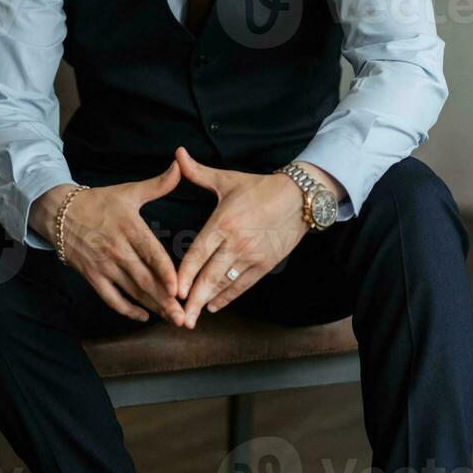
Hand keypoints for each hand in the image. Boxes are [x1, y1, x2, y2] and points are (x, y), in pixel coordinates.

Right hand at [33, 161, 187, 325]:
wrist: (60, 212)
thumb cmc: (99, 202)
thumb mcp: (129, 191)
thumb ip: (158, 184)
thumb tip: (180, 165)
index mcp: (130, 228)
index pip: (150, 253)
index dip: (164, 272)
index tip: (178, 288)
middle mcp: (117, 250)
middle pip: (144, 279)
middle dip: (164, 300)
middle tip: (182, 316)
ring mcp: (103, 265)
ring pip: (131, 291)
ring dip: (152, 307)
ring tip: (171, 318)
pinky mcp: (92, 276)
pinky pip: (111, 298)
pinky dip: (127, 310)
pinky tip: (143, 316)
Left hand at [174, 147, 309, 328]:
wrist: (298, 197)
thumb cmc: (259, 187)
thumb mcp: (226, 179)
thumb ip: (198, 172)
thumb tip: (177, 154)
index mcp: (223, 222)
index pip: (199, 253)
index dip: (186, 274)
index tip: (173, 291)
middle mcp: (236, 243)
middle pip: (210, 275)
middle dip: (193, 298)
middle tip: (179, 318)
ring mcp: (252, 256)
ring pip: (225, 284)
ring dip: (208, 302)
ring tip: (193, 318)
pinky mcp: (265, 264)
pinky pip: (243, 285)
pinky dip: (229, 297)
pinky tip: (215, 306)